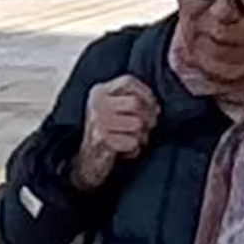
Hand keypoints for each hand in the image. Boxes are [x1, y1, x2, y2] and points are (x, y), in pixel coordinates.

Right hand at [71, 76, 160, 190]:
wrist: (88, 161)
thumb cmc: (106, 135)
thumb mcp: (112, 110)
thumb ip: (130, 100)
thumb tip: (156, 106)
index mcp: (99, 92)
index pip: (128, 82)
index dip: (147, 93)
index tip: (154, 106)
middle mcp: (96, 104)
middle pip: (136, 103)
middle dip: (148, 118)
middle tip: (147, 128)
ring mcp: (98, 121)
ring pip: (137, 124)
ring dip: (141, 137)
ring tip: (132, 141)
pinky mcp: (102, 140)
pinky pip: (133, 142)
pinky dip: (134, 150)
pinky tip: (125, 151)